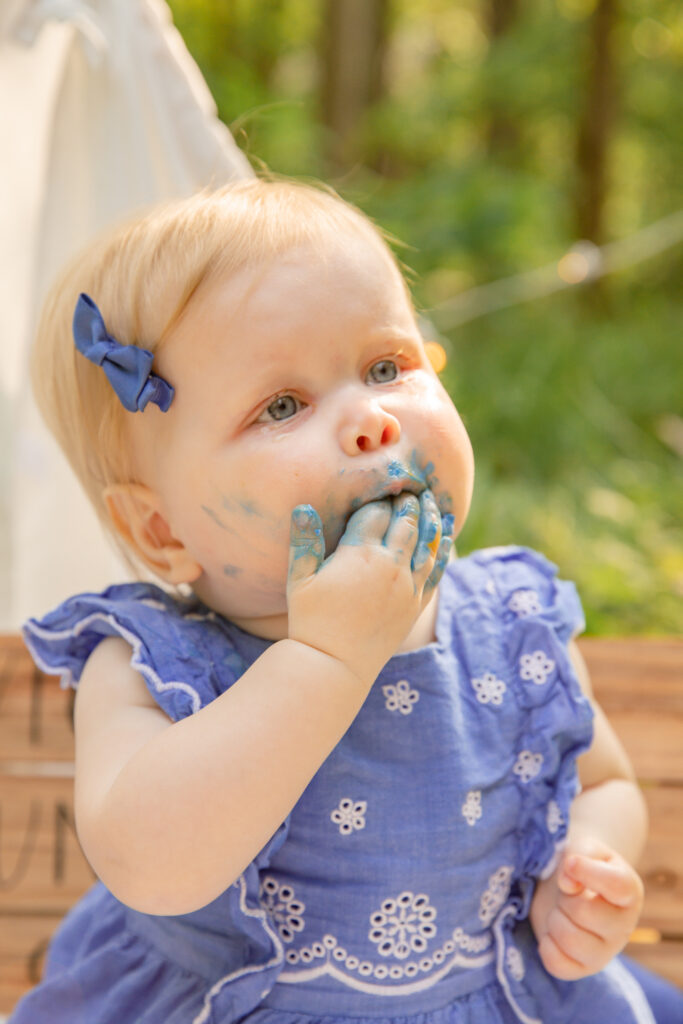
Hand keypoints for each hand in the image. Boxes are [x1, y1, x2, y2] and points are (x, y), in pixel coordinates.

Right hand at [286, 490, 452, 683]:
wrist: (335, 664)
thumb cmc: (311, 621)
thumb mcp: (299, 580)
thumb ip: (304, 541)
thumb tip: (304, 507)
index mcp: (359, 554)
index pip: (377, 512)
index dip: (381, 496)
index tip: (386, 483)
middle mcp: (389, 566)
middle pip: (407, 521)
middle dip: (410, 501)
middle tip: (411, 486)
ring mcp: (407, 585)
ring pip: (428, 541)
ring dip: (431, 517)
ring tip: (432, 500)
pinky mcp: (416, 604)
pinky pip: (436, 569)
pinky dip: (443, 548)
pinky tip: (446, 533)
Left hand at [529, 837, 643, 979]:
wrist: (568, 885)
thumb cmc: (578, 863)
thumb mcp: (582, 846)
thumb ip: (579, 855)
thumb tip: (569, 883)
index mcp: (629, 890)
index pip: (618, 885)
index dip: (588, 872)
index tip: (570, 863)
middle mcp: (623, 926)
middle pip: (585, 913)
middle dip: (565, 897)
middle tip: (566, 892)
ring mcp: (605, 952)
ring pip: (570, 940)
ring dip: (554, 919)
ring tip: (560, 911)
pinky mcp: (583, 968)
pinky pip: (558, 965)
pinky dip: (547, 946)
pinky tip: (553, 932)